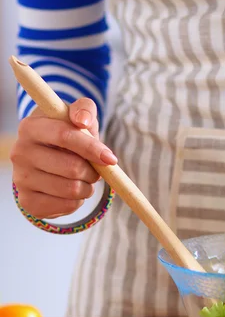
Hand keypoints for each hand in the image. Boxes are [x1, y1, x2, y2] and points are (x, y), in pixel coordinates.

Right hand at [10, 98, 116, 219]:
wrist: (49, 159)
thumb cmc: (69, 134)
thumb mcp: (77, 117)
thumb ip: (84, 110)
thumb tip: (82, 121)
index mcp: (31, 127)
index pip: (65, 136)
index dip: (92, 148)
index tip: (111, 159)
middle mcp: (20, 152)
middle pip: (72, 167)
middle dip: (93, 171)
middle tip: (94, 169)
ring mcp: (21, 179)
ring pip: (72, 189)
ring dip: (88, 187)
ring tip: (83, 179)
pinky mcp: (28, 202)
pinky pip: (68, 206)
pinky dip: (79, 201)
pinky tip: (71, 191)